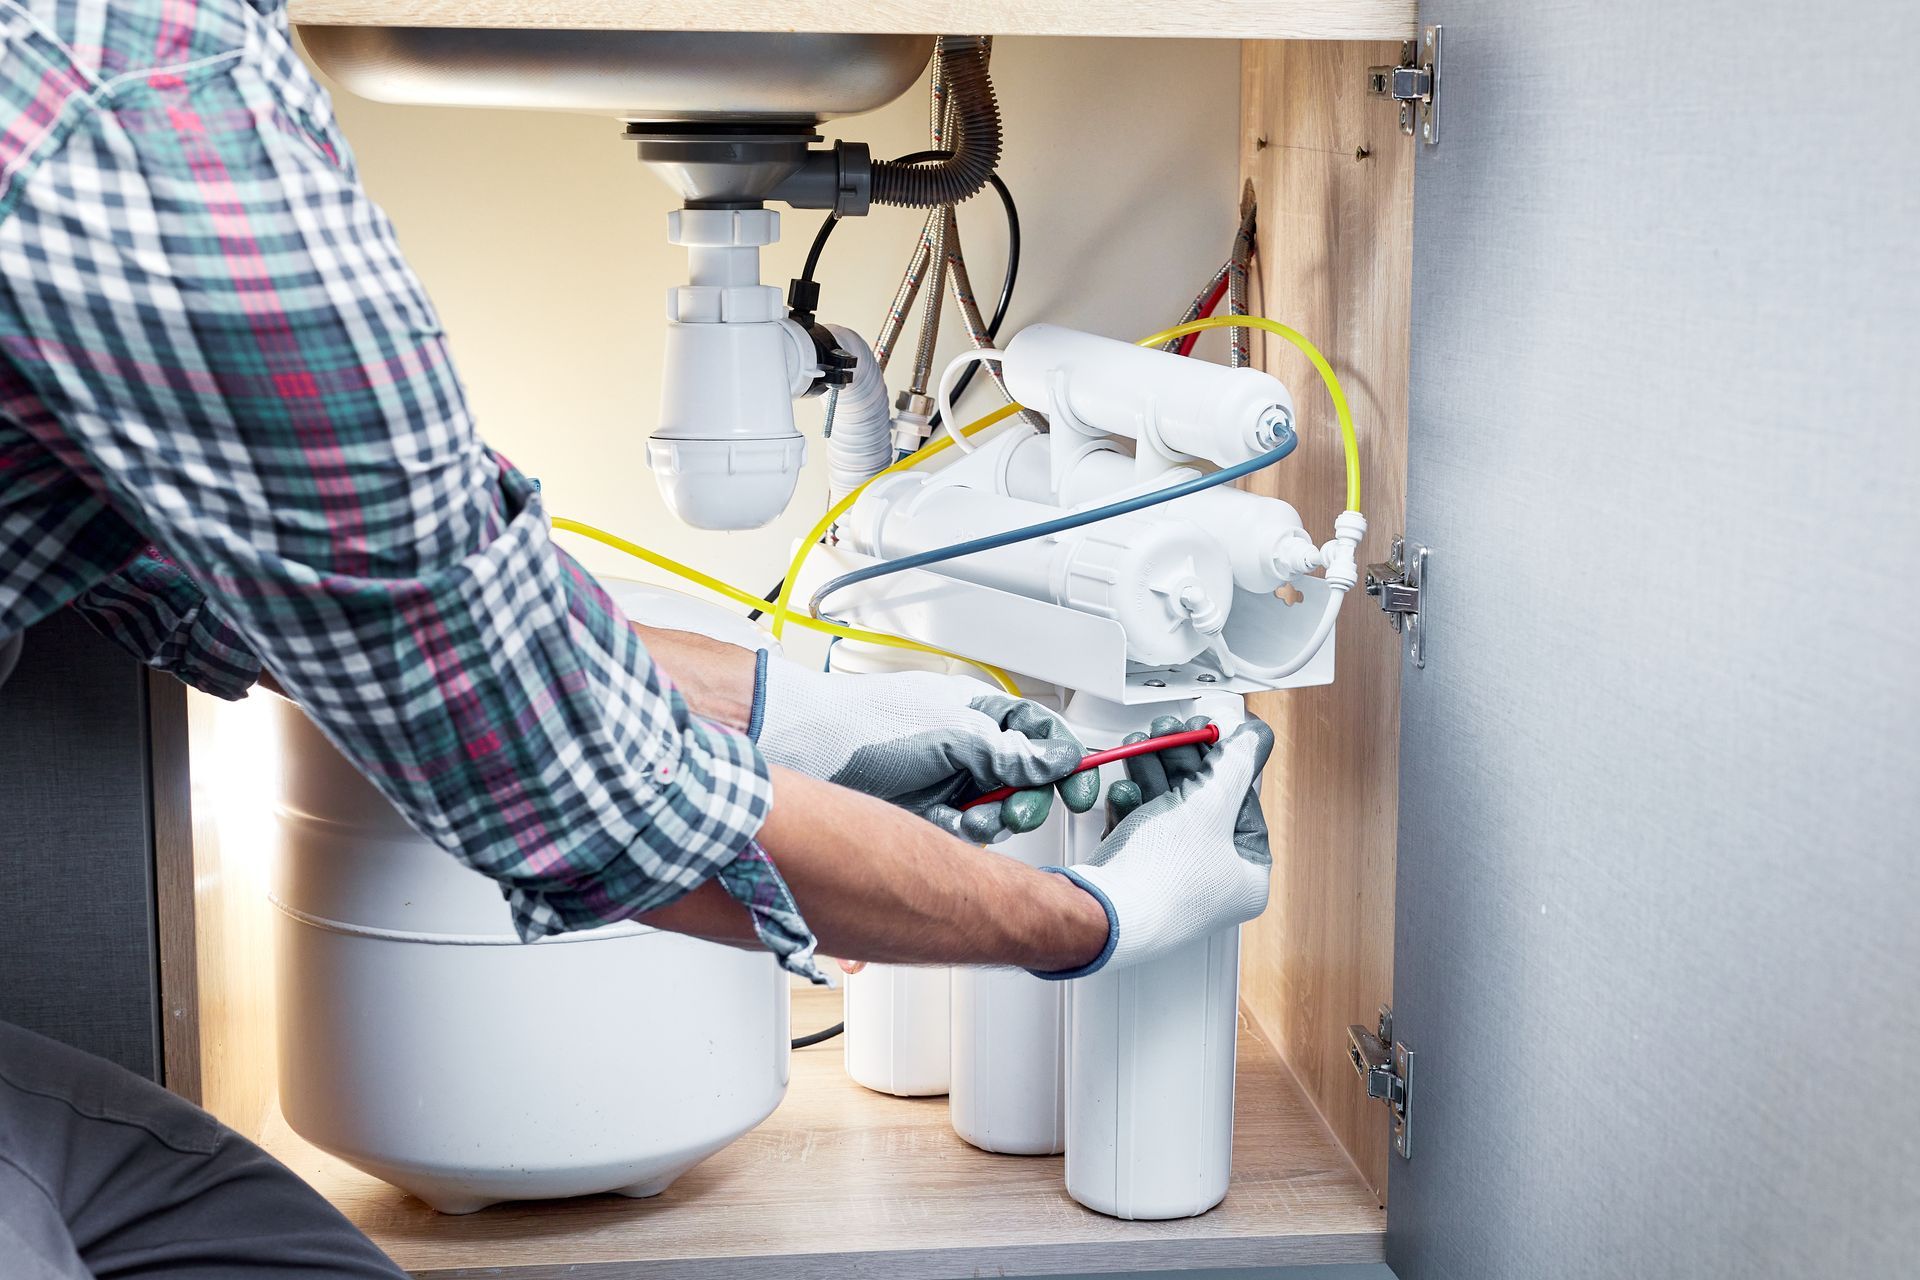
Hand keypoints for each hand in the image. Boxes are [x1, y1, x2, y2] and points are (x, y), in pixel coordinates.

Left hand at [752, 652, 1100, 842]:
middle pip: (1025, 782)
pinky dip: (961, 837)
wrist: (805, 750)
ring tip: (971, 817)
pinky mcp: (925, 817)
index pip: (1041, 735)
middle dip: (1026, 799)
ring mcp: (947, 783)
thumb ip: (1009, 753)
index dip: (1066, 760)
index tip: (1080, 786)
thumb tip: (1058, 760)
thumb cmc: (868, 723)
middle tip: (1016, 808)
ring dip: (991, 821)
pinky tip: (948, 829)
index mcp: (980, 713)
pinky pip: (962, 835)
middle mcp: (968, 748)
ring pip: (997, 814)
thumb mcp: (952, 735)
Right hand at [1037, 714, 1273, 976]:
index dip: (1224, 761)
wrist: (1100, 913)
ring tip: (1140, 747)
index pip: (1244, 803)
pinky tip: (1124, 790)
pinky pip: (1140, 832)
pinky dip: (1133, 805)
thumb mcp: (1210, 805)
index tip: (1209, 733)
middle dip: (1180, 762)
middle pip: (1203, 804)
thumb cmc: (1161, 876)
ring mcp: (1171, 883)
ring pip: (1167, 813)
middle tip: (1168, 732)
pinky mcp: (1135, 879)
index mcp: (1246, 876)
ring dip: (1152, 774)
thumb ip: (1235, 764)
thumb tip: (1255, 738)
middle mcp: (1212, 885)